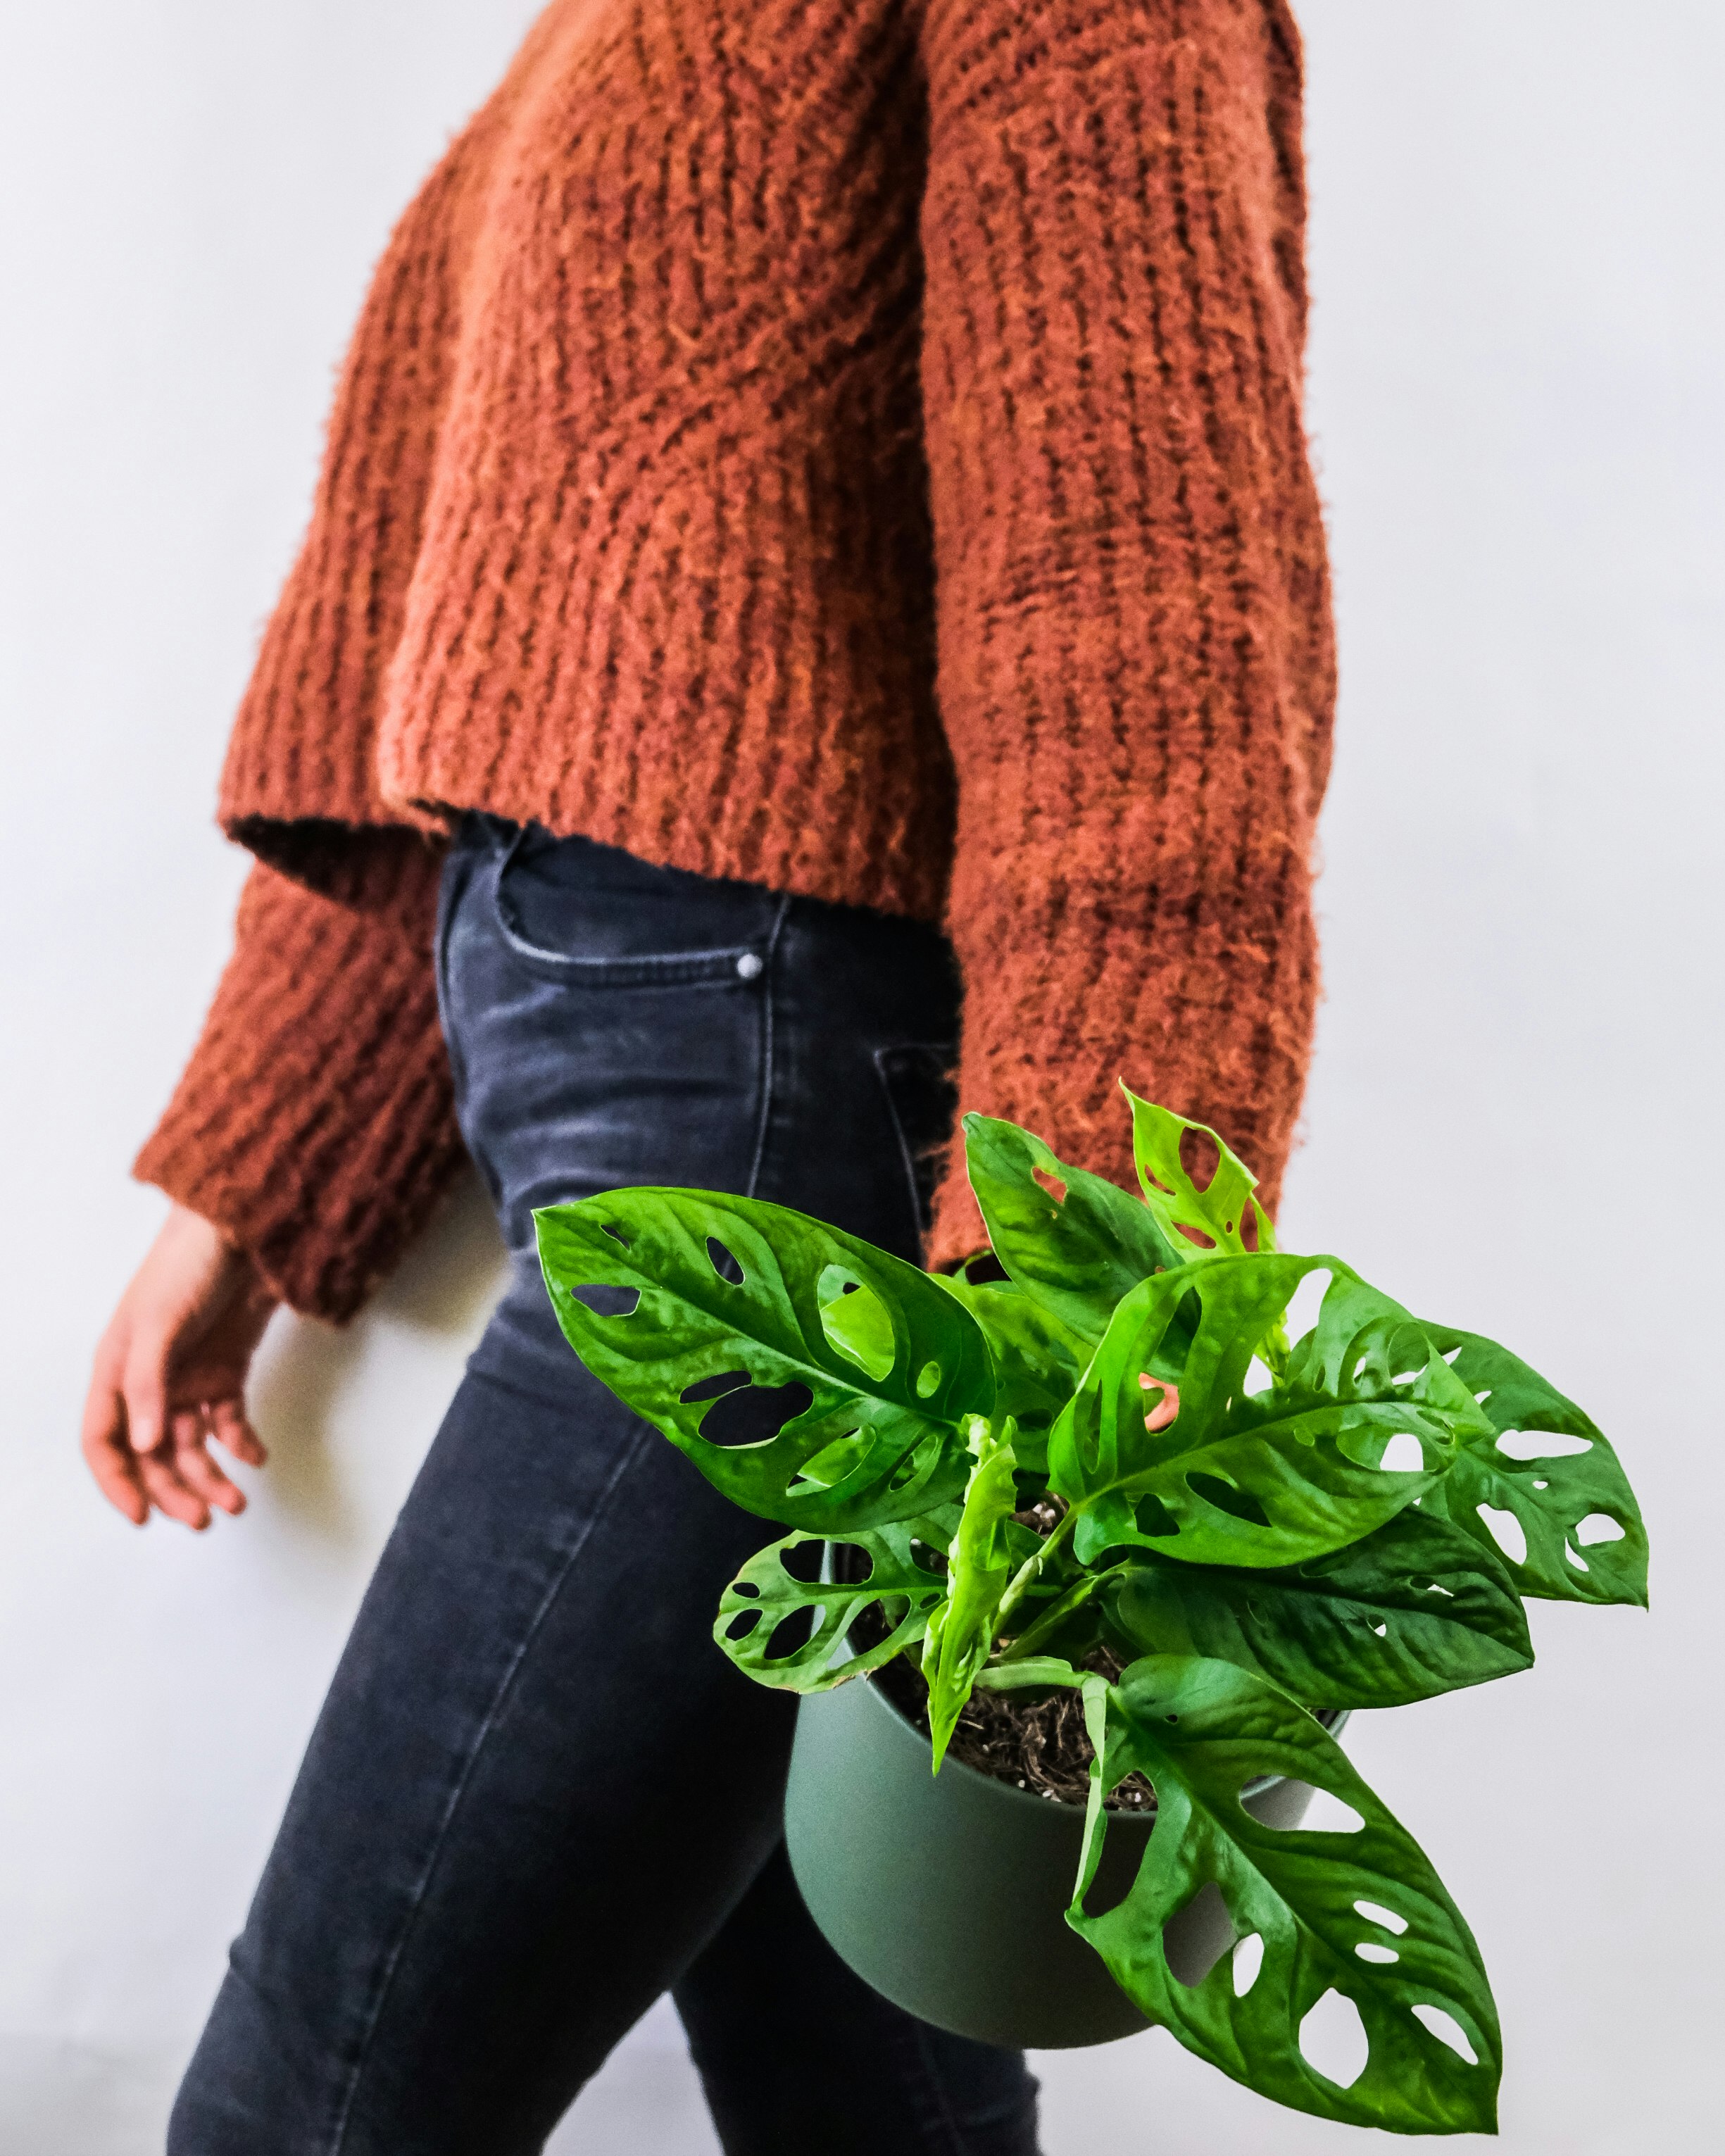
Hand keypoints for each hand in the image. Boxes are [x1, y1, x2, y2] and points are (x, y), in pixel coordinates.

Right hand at [82, 1204, 276, 1529]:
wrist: (245, 1227)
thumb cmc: (188, 1264)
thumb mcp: (158, 1323)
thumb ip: (148, 1384)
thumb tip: (144, 1445)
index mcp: (116, 1371)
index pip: (103, 1441)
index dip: (117, 1483)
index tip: (143, 1518)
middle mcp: (150, 1382)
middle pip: (153, 1454)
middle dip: (174, 1490)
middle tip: (205, 1519)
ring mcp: (190, 1377)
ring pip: (194, 1445)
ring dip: (211, 1476)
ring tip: (237, 1501)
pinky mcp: (227, 1370)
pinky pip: (229, 1421)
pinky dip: (242, 1444)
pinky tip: (257, 1456)